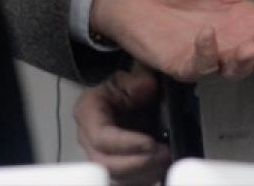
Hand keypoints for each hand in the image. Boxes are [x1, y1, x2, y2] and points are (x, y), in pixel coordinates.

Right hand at [74, 64, 170, 185]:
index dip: (126, 144)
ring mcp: (99, 157)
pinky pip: (125, 183)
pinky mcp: (113, 169)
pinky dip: (143, 179)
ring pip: (116, 178)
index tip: (151, 143)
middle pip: (106, 164)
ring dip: (143, 174)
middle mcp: (88, 140)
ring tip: (165, 161)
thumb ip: (137, 81)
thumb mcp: (130, 78)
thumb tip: (146, 88)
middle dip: (138, 163)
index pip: (101, 137)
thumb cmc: (125, 90)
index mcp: (88, 114)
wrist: (128, 100)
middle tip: (163, 154)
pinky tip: (159, 171)